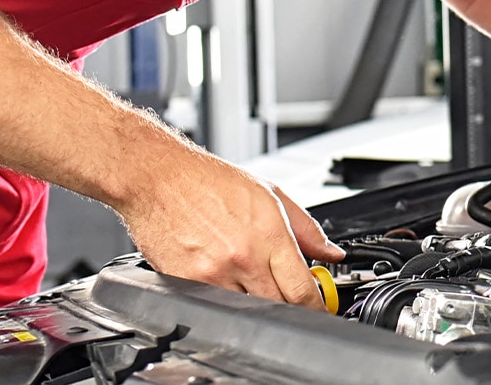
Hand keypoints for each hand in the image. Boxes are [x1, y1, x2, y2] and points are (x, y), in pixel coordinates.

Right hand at [113, 156, 345, 309]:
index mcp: (269, 236)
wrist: (158, 178)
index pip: (303, 290)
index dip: (317, 306)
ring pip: (247, 312)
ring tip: (253, 284)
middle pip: (278, 307)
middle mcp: (243, 259)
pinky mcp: (185, 283)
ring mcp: (212, 275)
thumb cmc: (210, 181)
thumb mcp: (271, 195)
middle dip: (290, 307)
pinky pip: (214, 306)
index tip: (320, 308)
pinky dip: (225, 302)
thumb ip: (307, 229)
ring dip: (257, 306)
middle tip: (290, 297)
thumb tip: (332, 254)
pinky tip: (225, 281)